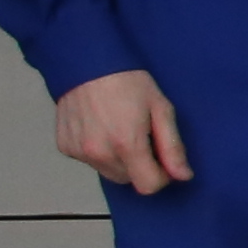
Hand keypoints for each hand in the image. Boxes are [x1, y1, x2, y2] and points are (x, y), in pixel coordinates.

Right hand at [53, 67, 192, 193]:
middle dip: (140, 166)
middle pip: (128, 180)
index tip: (162, 158)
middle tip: (142, 137)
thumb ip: (173, 147)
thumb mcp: (161, 109)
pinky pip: (88, 160)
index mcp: (127, 145)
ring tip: (120, 130)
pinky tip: (100, 127)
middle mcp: (99, 153)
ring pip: (108, 172)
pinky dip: (98, 151)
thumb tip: (183, 176)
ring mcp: (79, 151)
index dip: (161, 176)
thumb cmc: (128, 82)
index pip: (148, 186)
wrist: (85, 61)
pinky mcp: (65, 146)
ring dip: (119, 160)